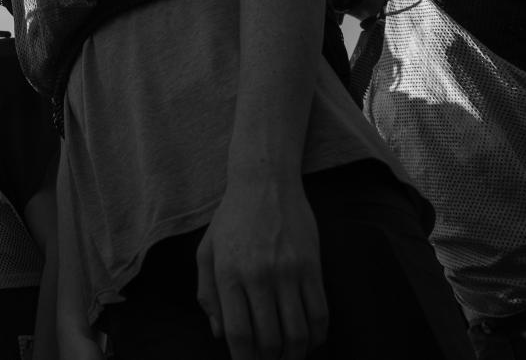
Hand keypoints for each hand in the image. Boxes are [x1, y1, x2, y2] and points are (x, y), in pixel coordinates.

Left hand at [195, 179, 326, 359]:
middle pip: (269, 338)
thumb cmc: (231, 220)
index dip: (243, 358)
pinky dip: (316, 336)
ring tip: (288, 358)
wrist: (265, 183)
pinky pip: (320, 313)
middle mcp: (258, 275)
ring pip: (297, 332)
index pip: (238, 331)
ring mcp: (288, 271)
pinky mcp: (312, 266)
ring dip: (294, 355)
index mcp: (228, 273)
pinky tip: (309, 341)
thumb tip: (219, 333)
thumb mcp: (206, 251)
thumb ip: (208, 294)